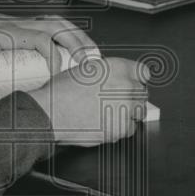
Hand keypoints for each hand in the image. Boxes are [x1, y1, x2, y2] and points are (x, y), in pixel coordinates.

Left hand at [0, 3, 100, 72]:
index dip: (53, 57)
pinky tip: (79, 48)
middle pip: (59, 28)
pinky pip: (56, 26)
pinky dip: (72, 34)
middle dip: (79, 44)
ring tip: (94, 55)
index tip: (58, 76)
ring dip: (80, 38)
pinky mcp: (30, 25)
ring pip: (61, 25)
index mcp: (11, 31)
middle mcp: (24, 24)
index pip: (41, 40)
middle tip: (93, 64)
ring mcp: (28, 23)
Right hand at [26, 57, 149, 147]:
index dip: (137, 79)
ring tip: (112, 113)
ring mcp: (125, 107)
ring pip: (140, 111)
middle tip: (117, 101)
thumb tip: (115, 78)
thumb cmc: (61, 92)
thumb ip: (107, 72)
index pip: (143, 72)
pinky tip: (107, 123)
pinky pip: (131, 128)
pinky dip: (122, 128)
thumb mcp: (85, 70)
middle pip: (142, 93)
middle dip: (132, 97)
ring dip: (130, 112)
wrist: (51, 113)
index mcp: (117, 67)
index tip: (134, 84)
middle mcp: (124, 86)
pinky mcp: (121, 128)